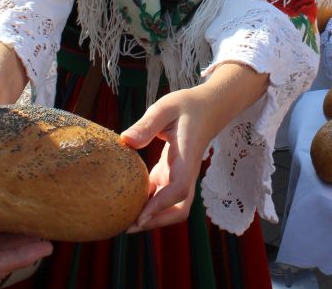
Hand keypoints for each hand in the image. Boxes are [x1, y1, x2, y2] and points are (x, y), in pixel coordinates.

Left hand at [119, 87, 215, 231]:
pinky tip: (126, 202)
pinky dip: (147, 203)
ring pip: (171, 206)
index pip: (178, 189)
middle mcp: (186, 172)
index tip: (140, 218)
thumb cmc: (187, 105)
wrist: (208, 107)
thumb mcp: (165, 107)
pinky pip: (161, 195)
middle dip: (156, 221)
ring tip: (123, 219)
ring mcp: (180, 175)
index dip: (160, 206)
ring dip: (152, 216)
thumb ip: (146, 124)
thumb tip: (124, 140)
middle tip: (127, 227)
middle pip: (178, 209)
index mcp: (187, 157)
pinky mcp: (172, 174)